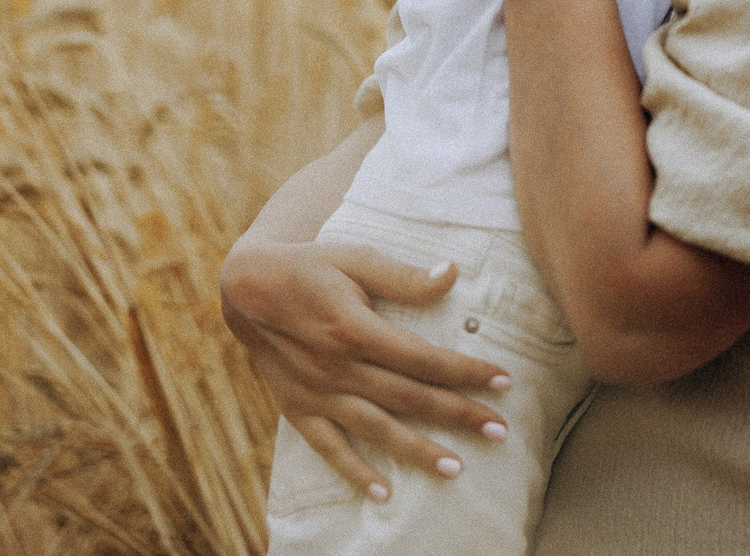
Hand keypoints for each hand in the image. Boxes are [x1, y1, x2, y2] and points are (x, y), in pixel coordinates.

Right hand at [219, 235, 513, 496]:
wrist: (246, 288)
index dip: (465, 370)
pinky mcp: (298, 408)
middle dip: (458, 415)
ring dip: (417, 450)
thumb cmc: (310, 266)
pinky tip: (384, 493)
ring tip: (455, 468)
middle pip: (408, 397)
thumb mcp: (354, 257)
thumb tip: (452, 274)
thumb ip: (403, 274)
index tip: (503, 380)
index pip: (423, 357)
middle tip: (500, 432)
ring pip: (375, 428)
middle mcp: (337, 367)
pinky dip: (354, 472)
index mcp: (354, 328)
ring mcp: (316, 392)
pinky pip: (328, 447)